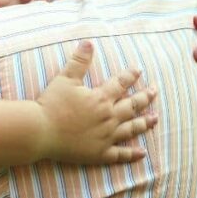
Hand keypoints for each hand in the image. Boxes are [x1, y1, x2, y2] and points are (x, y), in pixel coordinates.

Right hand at [37, 41, 157, 163]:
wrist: (41, 131)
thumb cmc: (51, 104)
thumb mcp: (65, 78)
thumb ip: (79, 61)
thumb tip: (89, 43)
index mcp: (100, 98)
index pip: (121, 84)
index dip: (130, 76)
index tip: (139, 71)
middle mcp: (108, 117)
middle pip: (132, 105)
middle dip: (145, 97)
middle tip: (155, 91)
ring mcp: (106, 137)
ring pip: (131, 128)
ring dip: (144, 123)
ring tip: (156, 118)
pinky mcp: (100, 153)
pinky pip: (120, 154)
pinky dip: (132, 154)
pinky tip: (142, 153)